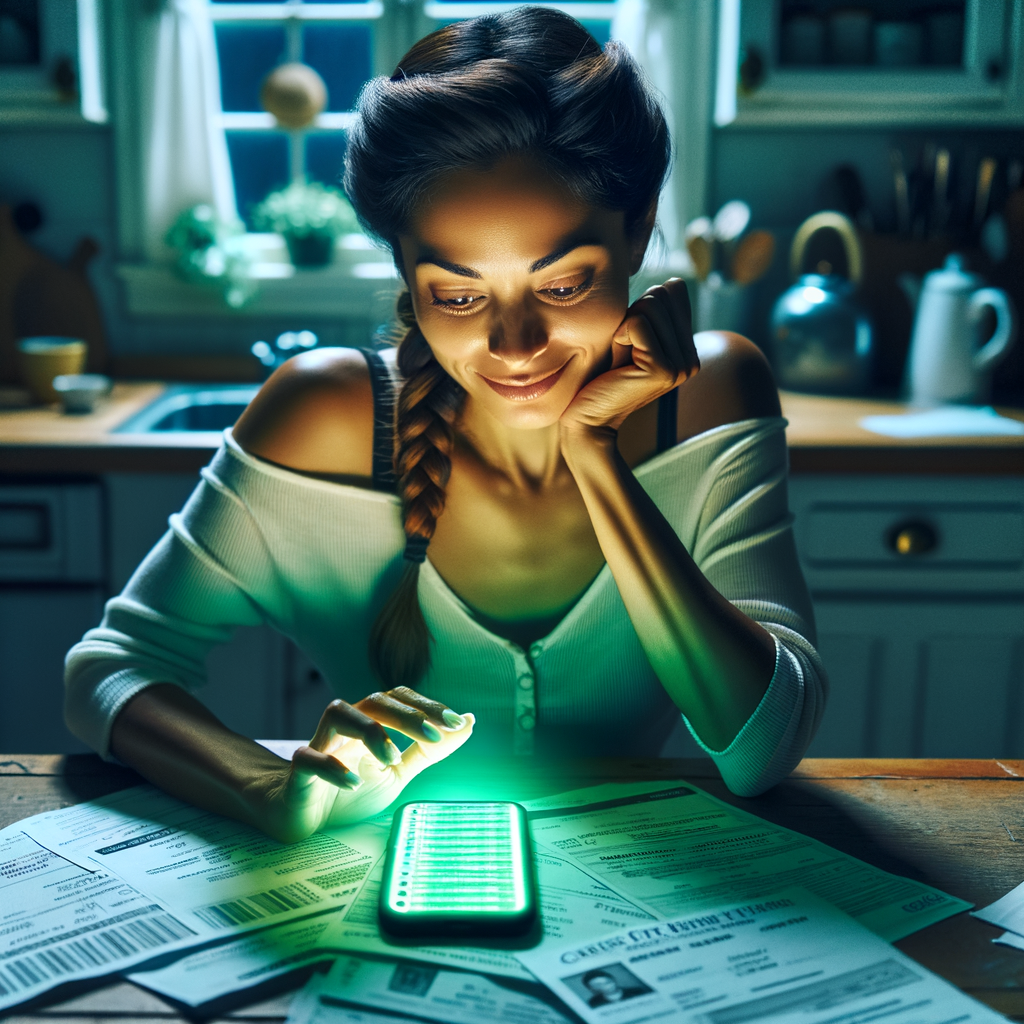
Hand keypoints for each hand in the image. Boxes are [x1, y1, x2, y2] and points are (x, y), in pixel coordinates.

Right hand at [258, 687, 473, 839]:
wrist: (302, 818)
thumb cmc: (349, 790)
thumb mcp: (399, 772)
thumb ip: (429, 750)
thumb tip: (467, 721)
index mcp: (369, 723)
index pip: (398, 698)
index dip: (428, 706)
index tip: (457, 724)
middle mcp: (345, 726)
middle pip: (373, 700)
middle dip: (407, 715)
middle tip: (435, 736)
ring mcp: (320, 745)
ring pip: (339, 714)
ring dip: (371, 732)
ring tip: (393, 758)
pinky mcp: (298, 772)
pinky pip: (309, 759)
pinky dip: (332, 767)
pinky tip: (354, 783)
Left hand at [560, 278, 698, 435]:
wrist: (588, 418)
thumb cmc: (603, 375)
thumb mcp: (632, 337)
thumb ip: (654, 312)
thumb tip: (675, 282)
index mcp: (688, 350)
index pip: (674, 293)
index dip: (642, 308)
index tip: (631, 339)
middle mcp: (692, 360)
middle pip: (661, 296)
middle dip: (632, 316)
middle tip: (624, 350)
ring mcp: (681, 367)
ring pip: (649, 307)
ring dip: (624, 327)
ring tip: (621, 357)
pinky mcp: (663, 370)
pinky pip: (637, 324)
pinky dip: (619, 336)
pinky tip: (618, 362)